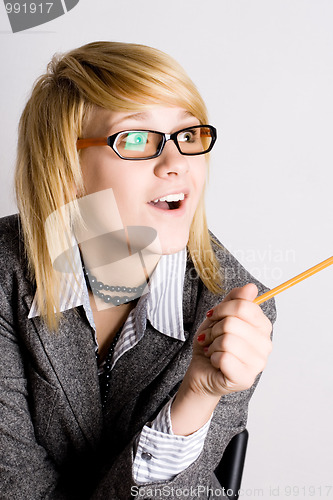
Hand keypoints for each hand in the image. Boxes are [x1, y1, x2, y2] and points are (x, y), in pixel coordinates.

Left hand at [188, 283, 272, 397]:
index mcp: (263, 327)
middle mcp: (265, 345)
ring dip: (212, 344)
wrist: (202, 371)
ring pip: (227, 341)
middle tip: (210, 337)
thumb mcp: (220, 317)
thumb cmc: (213, 344)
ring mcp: (258, 364)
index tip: (214, 316)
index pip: (244, 306)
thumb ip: (235, 301)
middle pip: (232, 323)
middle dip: (214, 329)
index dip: (222, 309)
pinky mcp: (246, 378)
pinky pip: (224, 358)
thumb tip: (251, 287)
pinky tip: (215, 362)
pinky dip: (213, 358)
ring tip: (212, 349)